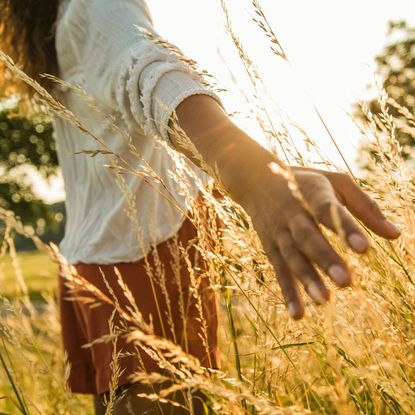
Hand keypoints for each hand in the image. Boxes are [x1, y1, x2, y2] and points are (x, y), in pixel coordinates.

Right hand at [171, 95, 399, 318]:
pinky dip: (287, 292)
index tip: (364, 249)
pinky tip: (298, 315)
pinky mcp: (270, 247)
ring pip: (291, 256)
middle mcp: (292, 213)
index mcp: (312, 193)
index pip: (327, 210)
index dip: (344, 229)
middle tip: (346, 281)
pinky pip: (279, 270)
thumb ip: (365, 207)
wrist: (255, 179)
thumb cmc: (304, 181)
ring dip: (306, 279)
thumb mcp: (335, 182)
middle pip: (307, 237)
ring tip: (324, 301)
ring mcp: (278, 231)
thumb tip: (396, 235)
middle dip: (324, 258)